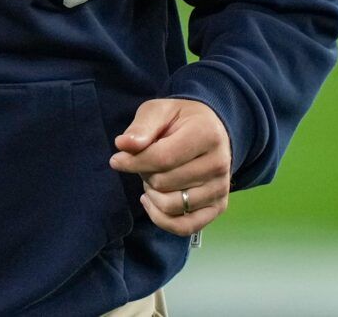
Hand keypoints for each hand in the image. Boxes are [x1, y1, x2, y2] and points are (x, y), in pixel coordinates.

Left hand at [109, 97, 232, 236]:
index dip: (133, 162)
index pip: (162, 158)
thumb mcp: (158, 111)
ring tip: (153, 177)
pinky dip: (161, 219)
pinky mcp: (218, 207)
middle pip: (164, 183)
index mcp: (206, 135)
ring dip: (152, 194)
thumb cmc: (180, 119)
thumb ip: (141, 127)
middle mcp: (219, 164)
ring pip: (171, 206)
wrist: (210, 129)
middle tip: (146, 162)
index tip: (116, 160)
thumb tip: (123, 145)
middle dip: (144, 173)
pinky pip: (185, 227)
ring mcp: (221, 189)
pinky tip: (151, 201)